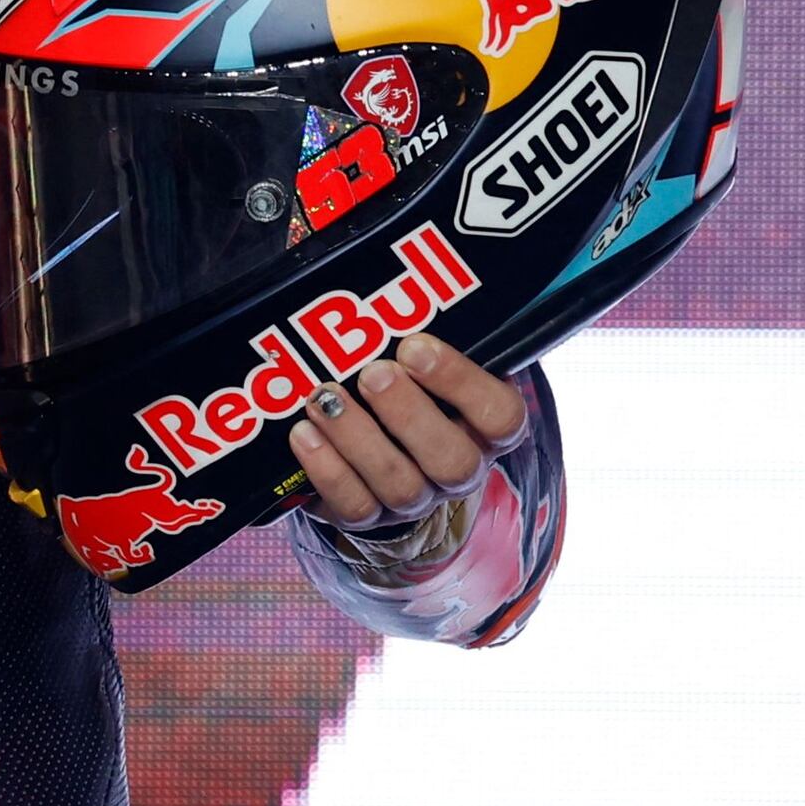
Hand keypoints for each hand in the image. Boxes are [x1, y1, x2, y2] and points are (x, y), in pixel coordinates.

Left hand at [288, 329, 524, 532]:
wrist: (369, 452)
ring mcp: (416, 499)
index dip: (461, 382)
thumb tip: (393, 287)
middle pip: (452, 459)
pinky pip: (354, 506)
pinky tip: (303, 433)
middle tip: (372, 372)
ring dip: (358, 437)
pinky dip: (327, 469)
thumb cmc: (404, 389)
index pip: (501, 415)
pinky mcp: (369, 518)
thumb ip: (417, 336)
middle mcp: (459, 470)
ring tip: (323, 397)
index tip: (414, 346)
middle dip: (408, 412)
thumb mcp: (421, 363)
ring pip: (400, 484)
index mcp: (486, 428)